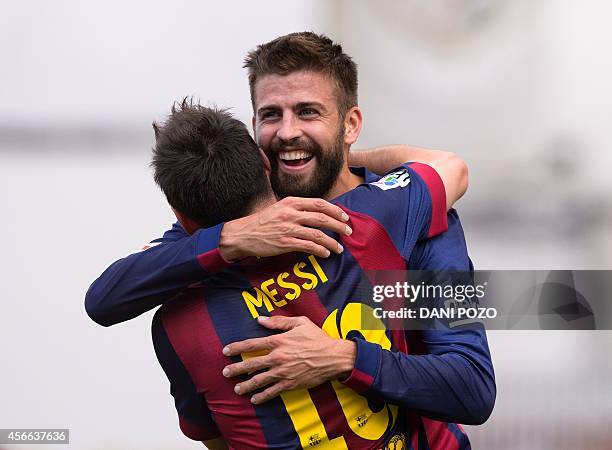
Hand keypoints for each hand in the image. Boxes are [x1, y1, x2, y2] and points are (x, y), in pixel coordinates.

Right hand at [219, 197, 351, 260]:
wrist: (242, 234)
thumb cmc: (261, 222)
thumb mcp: (279, 207)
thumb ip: (297, 208)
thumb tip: (317, 213)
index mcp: (291, 202)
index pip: (319, 203)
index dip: (335, 210)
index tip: (344, 217)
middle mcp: (291, 213)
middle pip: (322, 218)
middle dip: (338, 225)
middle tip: (348, 231)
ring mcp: (288, 228)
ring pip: (318, 234)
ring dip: (332, 242)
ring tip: (339, 248)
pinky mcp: (285, 243)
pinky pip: (308, 246)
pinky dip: (320, 250)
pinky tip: (326, 253)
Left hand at [221, 316, 355, 403]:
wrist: (333, 357)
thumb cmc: (317, 338)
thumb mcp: (300, 322)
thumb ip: (278, 322)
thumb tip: (260, 319)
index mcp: (278, 341)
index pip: (251, 344)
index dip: (236, 348)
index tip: (226, 351)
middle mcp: (277, 357)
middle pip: (251, 364)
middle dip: (236, 369)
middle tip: (225, 373)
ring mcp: (282, 372)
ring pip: (259, 380)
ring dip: (246, 385)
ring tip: (237, 389)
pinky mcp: (290, 384)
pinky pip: (272, 392)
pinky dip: (262, 397)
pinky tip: (255, 399)